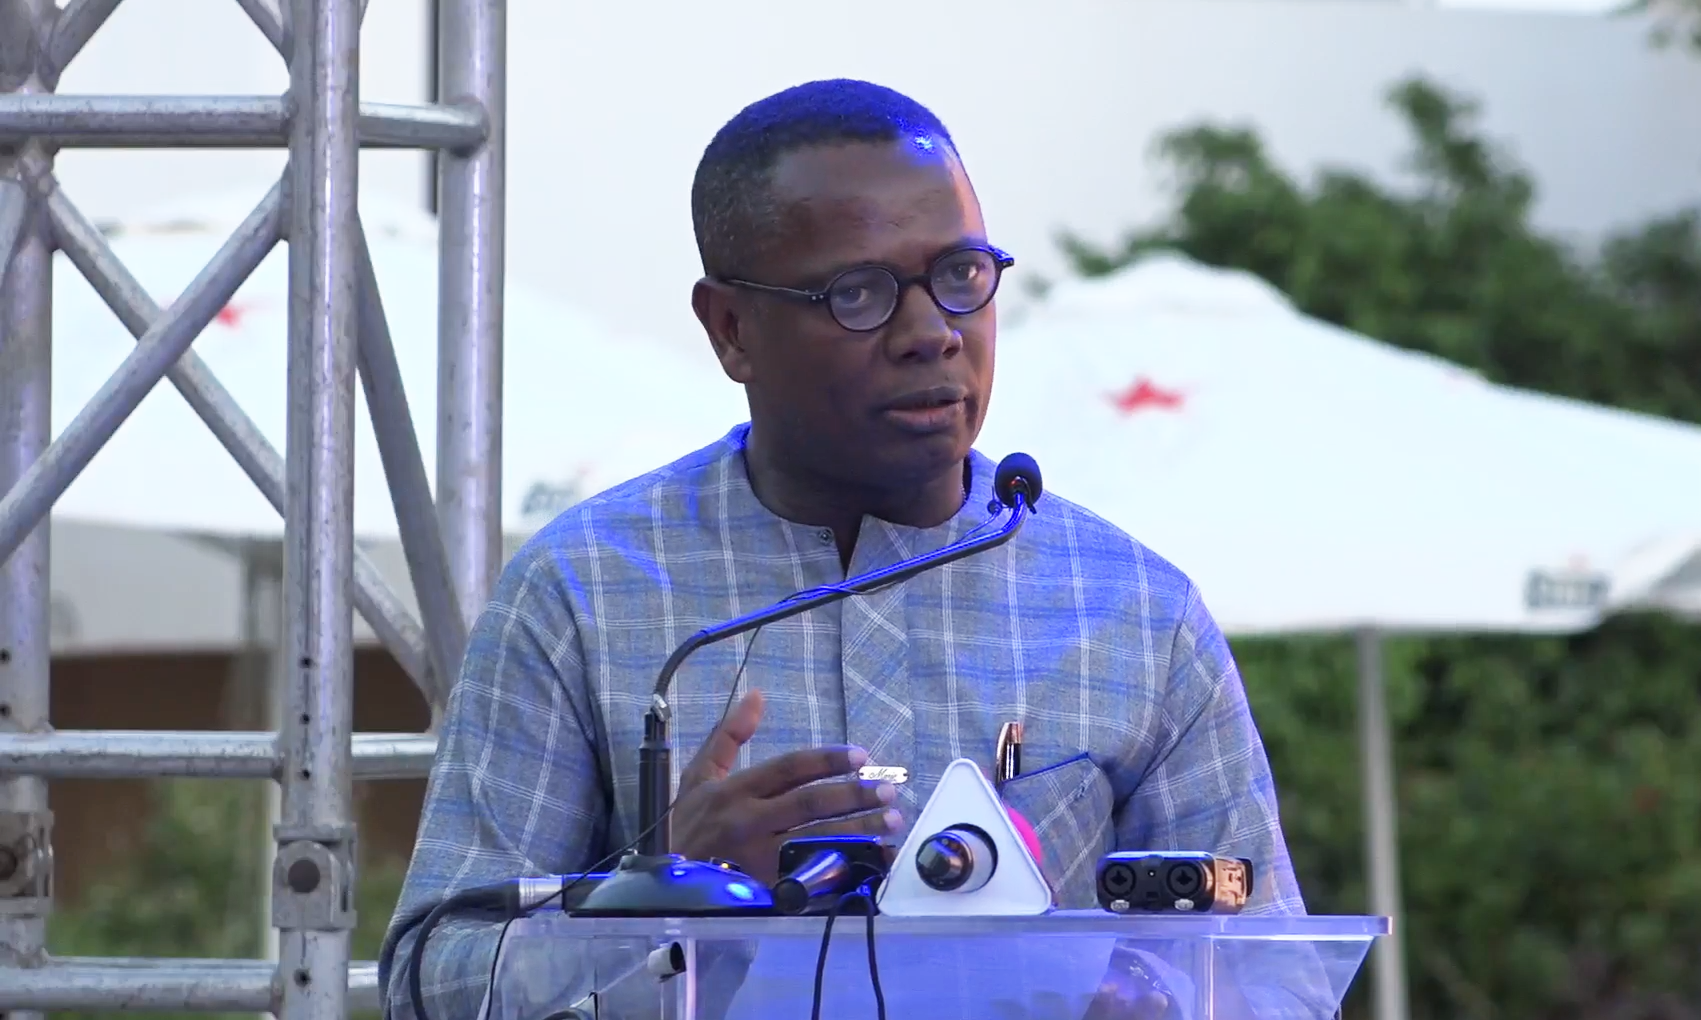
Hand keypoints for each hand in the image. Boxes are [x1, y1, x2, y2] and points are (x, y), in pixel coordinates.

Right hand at [671, 689, 902, 883]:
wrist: (663, 884)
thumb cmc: (688, 824)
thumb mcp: (699, 775)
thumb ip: (728, 735)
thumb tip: (756, 694)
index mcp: (735, 791)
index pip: (789, 769)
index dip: (826, 760)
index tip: (860, 756)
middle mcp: (749, 823)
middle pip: (809, 805)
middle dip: (852, 796)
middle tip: (887, 790)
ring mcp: (759, 861)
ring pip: (817, 842)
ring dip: (858, 832)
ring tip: (891, 822)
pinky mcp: (768, 890)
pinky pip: (814, 877)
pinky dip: (846, 869)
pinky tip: (872, 863)